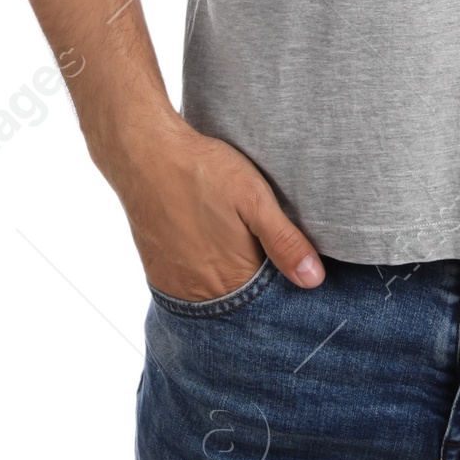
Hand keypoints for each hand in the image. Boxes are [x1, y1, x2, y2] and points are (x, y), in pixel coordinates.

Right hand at [100, 116, 325, 299]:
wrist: (145, 156)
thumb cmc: (203, 172)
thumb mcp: (254, 198)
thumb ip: (284, 241)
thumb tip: (313, 280)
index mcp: (232, 277)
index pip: (269, 302)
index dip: (284, 284)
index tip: (293, 268)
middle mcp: (202, 292)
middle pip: (242, 303)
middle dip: (259, 288)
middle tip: (263, 251)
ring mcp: (177, 286)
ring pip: (215, 298)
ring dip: (232, 284)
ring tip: (236, 249)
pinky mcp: (158, 274)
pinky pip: (189, 290)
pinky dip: (205, 279)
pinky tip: (212, 252)